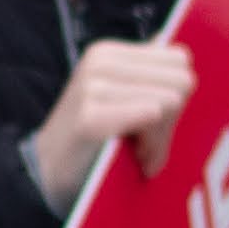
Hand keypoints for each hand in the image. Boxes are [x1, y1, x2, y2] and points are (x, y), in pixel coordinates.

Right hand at [28, 40, 194, 211]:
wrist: (45, 175)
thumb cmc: (95, 140)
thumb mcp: (121, 97)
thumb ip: (149, 75)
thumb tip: (183, 53)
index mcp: (110, 52)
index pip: (179, 60)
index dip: (176, 94)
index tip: (155, 120)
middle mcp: (100, 61)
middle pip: (182, 81)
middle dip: (173, 117)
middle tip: (148, 142)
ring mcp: (92, 87)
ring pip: (171, 102)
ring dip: (161, 137)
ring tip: (140, 153)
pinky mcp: (90, 117)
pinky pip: (151, 118)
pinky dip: (152, 145)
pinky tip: (136, 159)